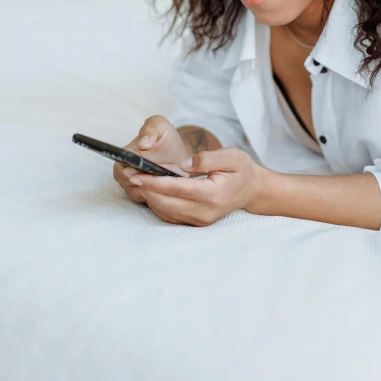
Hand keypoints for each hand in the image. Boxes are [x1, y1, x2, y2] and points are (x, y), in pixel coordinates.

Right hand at [113, 115, 190, 203]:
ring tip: (166, 180)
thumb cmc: (166, 138)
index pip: (120, 170)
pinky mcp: (149, 197)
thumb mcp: (160, 126)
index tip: (139, 171)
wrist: (179, 153)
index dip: (129, 173)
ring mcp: (137, 187)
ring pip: (140, 195)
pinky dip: (160, 196)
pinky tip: (169, 187)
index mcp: (125, 156)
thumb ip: (150, 129)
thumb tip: (143, 144)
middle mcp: (126, 174)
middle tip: (158, 176)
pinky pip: (151, 201)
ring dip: (153, 190)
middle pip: (129, 186)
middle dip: (144, 182)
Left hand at [125, 147, 268, 225]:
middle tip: (129, 174)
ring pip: (166, 212)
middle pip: (167, 203)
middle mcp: (205, 212)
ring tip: (136, 180)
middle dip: (145, 189)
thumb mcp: (230, 157)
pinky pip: (170, 216)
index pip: (177, 189)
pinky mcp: (196, 223)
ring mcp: (200, 221)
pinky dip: (157, 204)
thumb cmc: (241, 170)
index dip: (154, 182)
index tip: (137, 173)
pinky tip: (150, 190)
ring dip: (149, 197)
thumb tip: (183, 164)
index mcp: (213, 194)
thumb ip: (207, 159)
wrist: (252, 190)